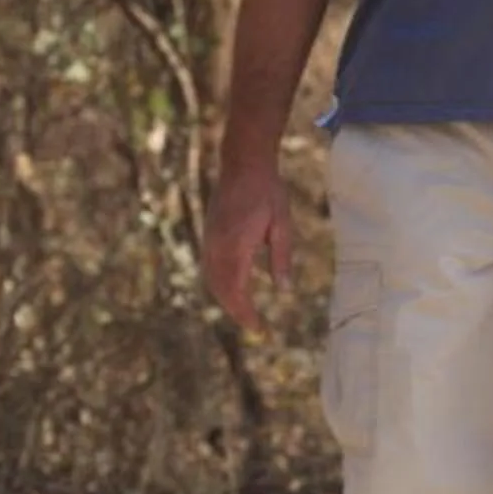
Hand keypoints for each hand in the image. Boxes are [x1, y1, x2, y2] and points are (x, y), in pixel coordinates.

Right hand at [204, 162, 294, 334]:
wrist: (242, 164)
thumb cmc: (268, 192)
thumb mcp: (282, 225)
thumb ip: (281, 259)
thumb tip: (283, 291)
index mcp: (237, 246)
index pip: (237, 291)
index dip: (246, 314)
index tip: (258, 329)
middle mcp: (218, 246)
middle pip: (220, 289)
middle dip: (235, 311)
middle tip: (254, 326)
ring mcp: (209, 240)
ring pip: (212, 279)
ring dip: (226, 299)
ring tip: (244, 311)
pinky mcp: (208, 234)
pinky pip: (209, 267)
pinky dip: (219, 283)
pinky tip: (232, 287)